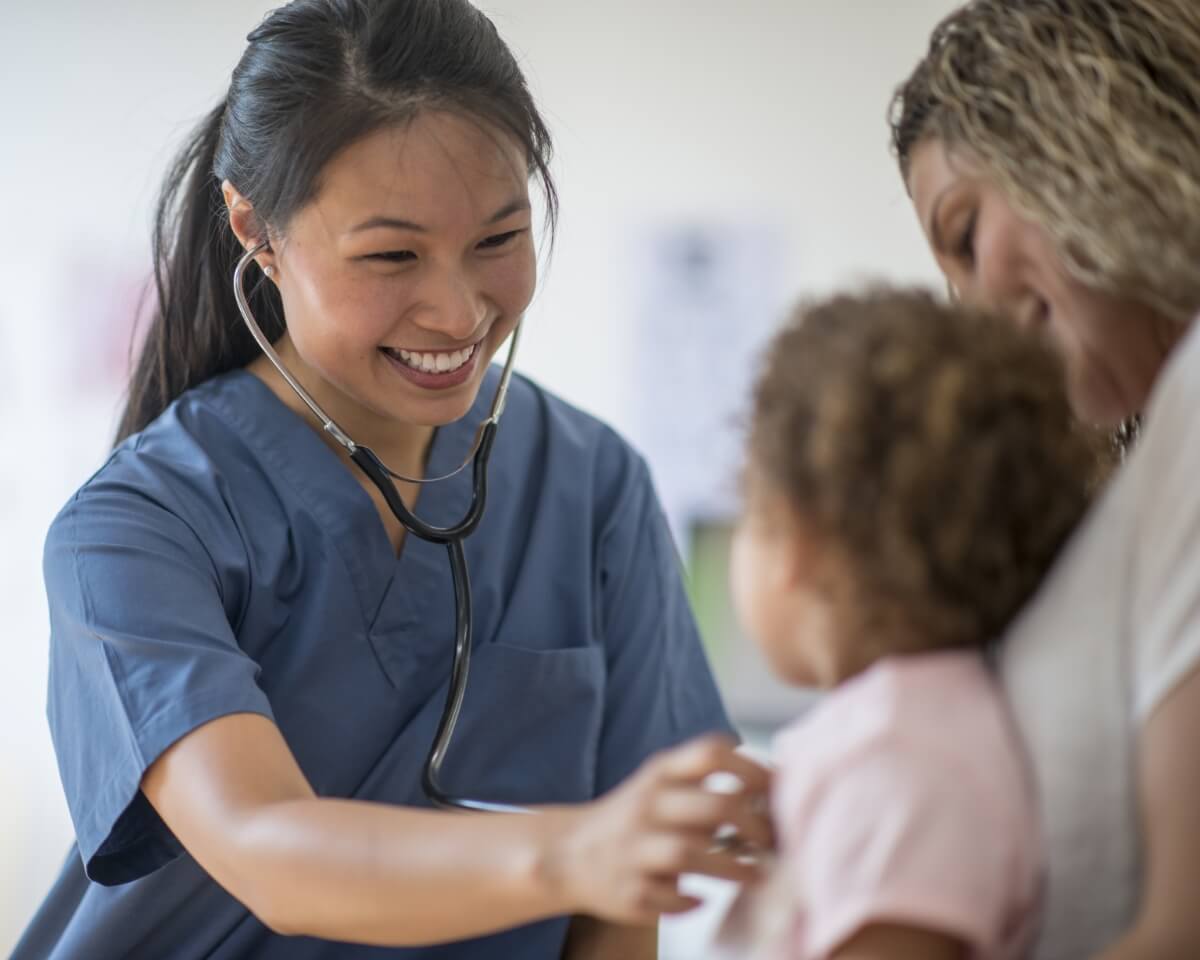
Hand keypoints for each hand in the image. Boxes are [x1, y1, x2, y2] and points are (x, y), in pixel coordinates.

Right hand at [544, 735, 772, 925]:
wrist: (569, 853)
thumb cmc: (637, 817)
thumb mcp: (662, 785)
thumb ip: (706, 784)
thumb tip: (777, 793)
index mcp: (660, 773)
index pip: (710, 752)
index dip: (752, 768)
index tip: (777, 790)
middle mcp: (646, 806)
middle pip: (712, 806)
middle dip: (754, 825)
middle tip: (773, 841)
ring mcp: (634, 849)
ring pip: (689, 853)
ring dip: (733, 869)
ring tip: (758, 876)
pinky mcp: (629, 891)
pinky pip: (670, 897)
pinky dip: (692, 900)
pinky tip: (703, 897)